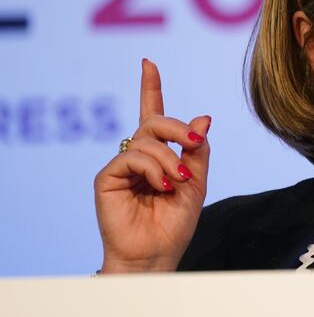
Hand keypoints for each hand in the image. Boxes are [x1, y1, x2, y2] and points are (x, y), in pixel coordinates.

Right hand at [94, 59, 210, 272]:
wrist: (158, 253)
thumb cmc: (175, 222)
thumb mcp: (197, 182)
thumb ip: (197, 150)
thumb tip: (204, 117)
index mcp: (159, 153)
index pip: (153, 113)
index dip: (151, 87)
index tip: (148, 62)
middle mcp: (138, 155)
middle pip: (155, 122)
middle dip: (176, 127)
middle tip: (193, 141)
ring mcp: (121, 165)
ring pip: (146, 140)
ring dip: (169, 158)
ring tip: (176, 181)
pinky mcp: (106, 178)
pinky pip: (131, 158)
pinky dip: (152, 169)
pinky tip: (162, 186)